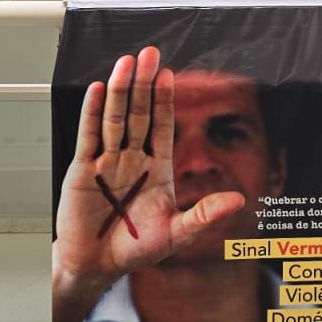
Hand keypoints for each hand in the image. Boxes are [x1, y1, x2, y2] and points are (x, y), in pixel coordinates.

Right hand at [53, 48, 246, 290]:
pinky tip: (95, 89)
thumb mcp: (177, 234)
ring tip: (125, 63)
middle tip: (149, 54)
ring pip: (114, 118)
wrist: (96, 267)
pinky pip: (88, 136)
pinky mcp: (82, 171)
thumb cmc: (135, 250)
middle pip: (139, 113)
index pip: (163, 126)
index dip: (166, 101)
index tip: (170, 75)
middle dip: (144, 84)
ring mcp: (106, 162)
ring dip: (119, 90)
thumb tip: (238, 201)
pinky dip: (91, 113)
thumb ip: (205, 215)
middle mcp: (132, 160)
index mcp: (157, 169)